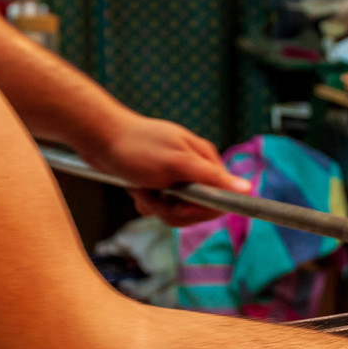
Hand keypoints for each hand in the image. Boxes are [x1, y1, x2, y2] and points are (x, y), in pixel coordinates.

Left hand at [78, 115, 250, 226]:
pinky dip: (148, 203)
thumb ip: (210, 177)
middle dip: (172, 209)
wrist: (100, 136)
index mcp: (204, 161)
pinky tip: (136, 190)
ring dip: (156, 206)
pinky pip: (162, 206)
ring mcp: (177, 177)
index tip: (178, 204)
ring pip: (177, 211)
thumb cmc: (136, 147)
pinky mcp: (160, 183)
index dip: (200, 209)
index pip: (221, 199)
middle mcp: (195, 169)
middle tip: (153, 194)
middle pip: (198, 210)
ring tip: (141, 189)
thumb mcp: (176, 163)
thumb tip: (247, 189)